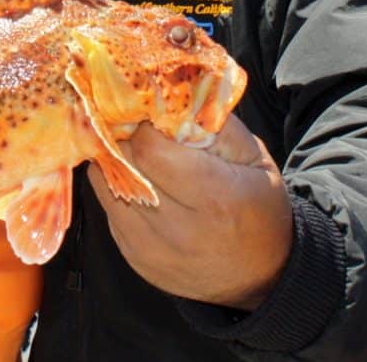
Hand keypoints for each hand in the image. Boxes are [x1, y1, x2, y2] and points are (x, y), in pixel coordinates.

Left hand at [87, 115, 292, 309]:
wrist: (261, 274)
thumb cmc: (259, 205)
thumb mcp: (253, 156)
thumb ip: (213, 121)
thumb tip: (172, 91)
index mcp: (214, 198)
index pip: (150, 148)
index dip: (145, 121)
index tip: (150, 108)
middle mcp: (177, 229)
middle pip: (124, 162)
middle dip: (124, 132)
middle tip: (132, 116)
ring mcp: (150, 248)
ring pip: (106, 183)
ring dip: (114, 156)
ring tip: (129, 142)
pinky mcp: (134, 257)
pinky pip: (107, 206)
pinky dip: (115, 183)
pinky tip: (134, 173)